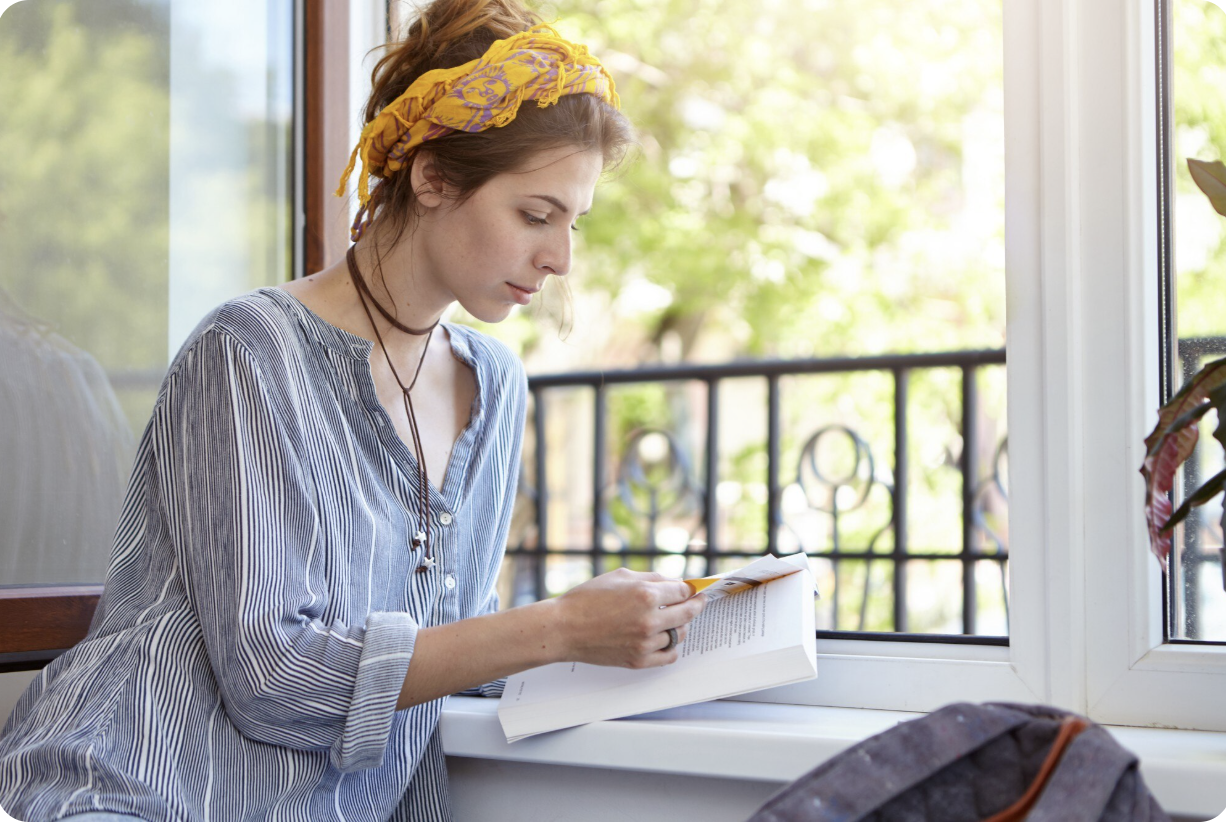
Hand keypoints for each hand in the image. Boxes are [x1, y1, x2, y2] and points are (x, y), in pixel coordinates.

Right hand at [551, 568, 707, 668]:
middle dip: (696, 604)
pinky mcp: (638, 660)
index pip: (683, 591)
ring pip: (679, 634)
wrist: (564, 628)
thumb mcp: (620, 576)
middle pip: (688, 612)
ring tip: (674, 620)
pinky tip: (666, 638)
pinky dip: (672, 647)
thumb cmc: (587, 599)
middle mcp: (649, 620)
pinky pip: (669, 655)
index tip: (692, 589)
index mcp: (646, 595)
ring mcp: (645, 643)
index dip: (689, 588)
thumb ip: (651, 578)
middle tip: (698, 601)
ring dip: (681, 625)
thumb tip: (674, 582)